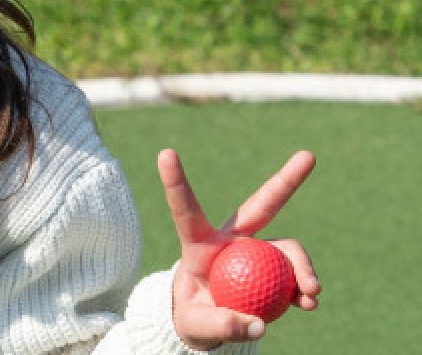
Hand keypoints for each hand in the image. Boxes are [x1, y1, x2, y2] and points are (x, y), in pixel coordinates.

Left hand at [159, 149, 320, 349]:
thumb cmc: (191, 318)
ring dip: (303, 268)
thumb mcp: (196, 326)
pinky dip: (305, 286)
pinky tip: (309, 303)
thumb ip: (220, 325)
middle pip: (261, 207)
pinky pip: (296, 273)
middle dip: (285, 181)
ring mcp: (257, 252)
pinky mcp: (274, 268)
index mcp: (199, 244)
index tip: (165, 152)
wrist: (210, 326)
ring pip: (287, 247)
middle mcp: (231, 240)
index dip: (176, 183)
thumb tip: (256, 325)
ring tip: (311, 295)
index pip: (186, 210)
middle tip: (309, 155)